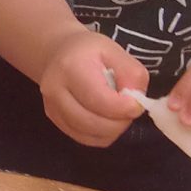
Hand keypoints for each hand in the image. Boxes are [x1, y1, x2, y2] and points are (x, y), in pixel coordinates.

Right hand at [38, 31, 147, 146]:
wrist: (58, 53)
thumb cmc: (88, 51)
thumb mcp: (115, 51)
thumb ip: (131, 74)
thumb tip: (137, 101)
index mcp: (71, 67)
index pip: (100, 100)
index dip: (124, 107)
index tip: (137, 103)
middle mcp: (55, 91)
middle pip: (92, 123)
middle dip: (119, 122)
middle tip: (130, 109)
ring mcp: (53, 109)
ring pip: (90, 136)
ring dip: (112, 130)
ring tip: (118, 113)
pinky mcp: (56, 122)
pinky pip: (85, 139)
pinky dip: (102, 135)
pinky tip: (107, 119)